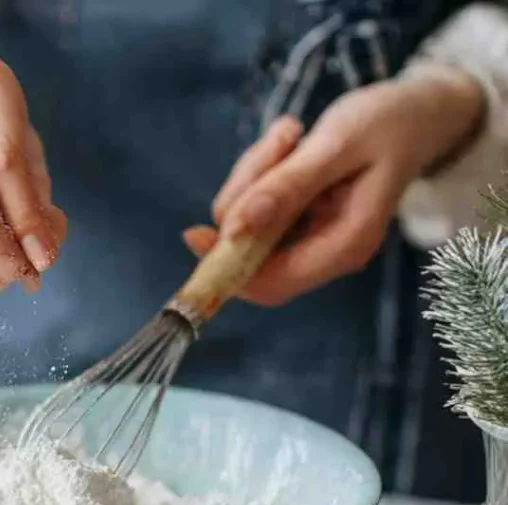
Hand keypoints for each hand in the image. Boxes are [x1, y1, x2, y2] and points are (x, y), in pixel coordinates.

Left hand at [183, 68, 485, 305]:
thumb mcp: (338, 145)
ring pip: (248, 225)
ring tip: (292, 133)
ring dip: (254, 175)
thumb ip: (287, 187)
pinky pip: (257, 207)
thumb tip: (234, 227)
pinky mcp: (297, 221)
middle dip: (246, 197)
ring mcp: (310, 239)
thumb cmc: (387, 124)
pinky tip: (291, 141)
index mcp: (344, 248)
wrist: (417, 112)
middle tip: (280, 141)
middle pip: (252, 252)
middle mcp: (325, 254)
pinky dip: (261, 173)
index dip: (226, 266)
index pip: (269, 283)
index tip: (195, 233)